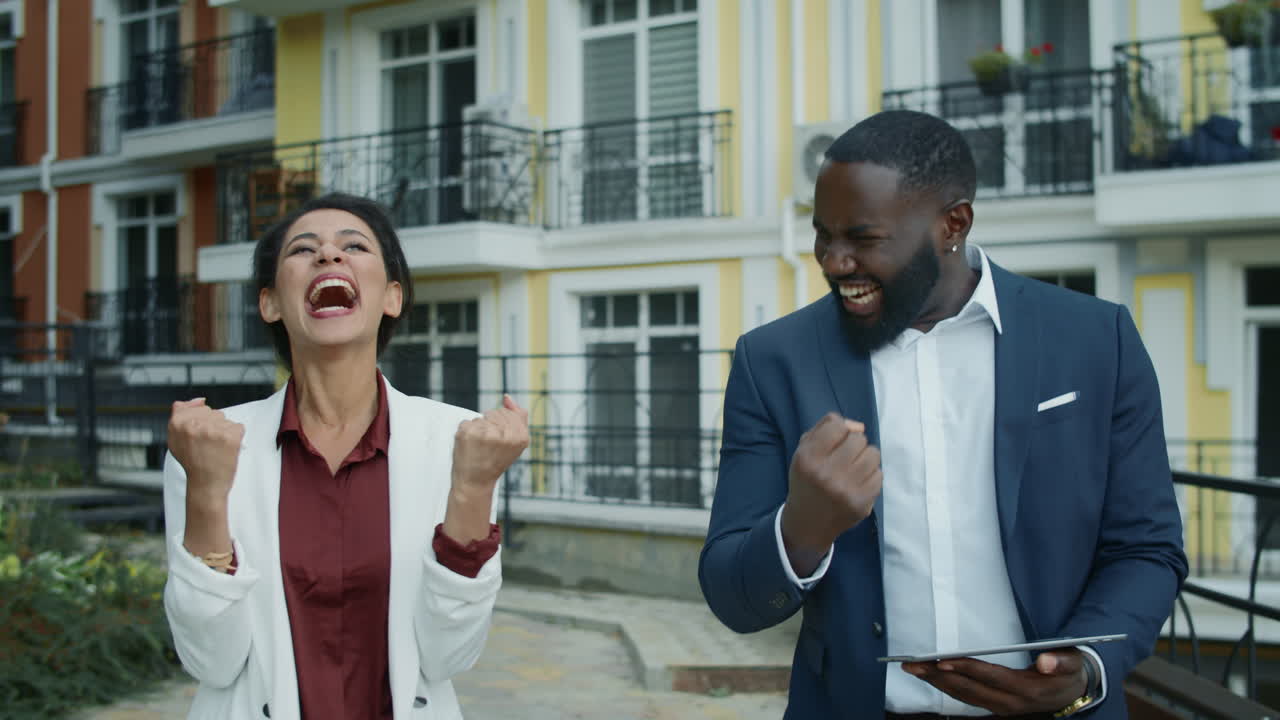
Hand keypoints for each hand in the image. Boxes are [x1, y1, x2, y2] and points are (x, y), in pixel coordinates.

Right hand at [167, 398, 244, 505]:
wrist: (206, 484)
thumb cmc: (192, 462)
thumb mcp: (176, 438)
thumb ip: (181, 415)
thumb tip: (200, 399)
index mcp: (177, 423)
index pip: (198, 406)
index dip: (201, 421)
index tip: (199, 436)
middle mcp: (193, 424)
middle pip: (213, 412)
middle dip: (213, 426)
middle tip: (207, 445)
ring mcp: (213, 430)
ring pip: (225, 420)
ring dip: (224, 431)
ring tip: (216, 448)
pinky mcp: (230, 437)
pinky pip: (238, 427)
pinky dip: (236, 438)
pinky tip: (226, 450)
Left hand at [450, 395, 529, 493]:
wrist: (475, 482)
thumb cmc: (495, 461)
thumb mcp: (515, 442)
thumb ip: (517, 418)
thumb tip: (507, 397)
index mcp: (521, 437)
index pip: (508, 412)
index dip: (501, 425)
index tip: (499, 442)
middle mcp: (505, 435)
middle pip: (494, 412)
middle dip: (489, 425)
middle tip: (489, 446)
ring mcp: (486, 433)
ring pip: (480, 417)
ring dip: (478, 429)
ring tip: (479, 447)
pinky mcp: (468, 433)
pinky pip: (466, 421)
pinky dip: (466, 432)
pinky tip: (469, 447)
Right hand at [780, 413, 880, 572]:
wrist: (809, 522)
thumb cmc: (808, 479)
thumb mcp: (805, 449)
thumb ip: (827, 427)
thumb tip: (859, 426)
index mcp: (807, 458)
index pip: (837, 426)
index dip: (839, 431)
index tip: (834, 442)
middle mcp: (825, 474)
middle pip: (858, 439)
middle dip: (854, 444)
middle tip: (844, 458)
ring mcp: (845, 490)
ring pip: (873, 454)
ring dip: (865, 458)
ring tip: (854, 468)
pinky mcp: (861, 503)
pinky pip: (879, 474)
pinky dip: (871, 476)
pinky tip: (858, 483)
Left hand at [901, 650, 1089, 715]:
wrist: (1071, 693)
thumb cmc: (1068, 672)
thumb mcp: (1072, 664)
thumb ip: (1061, 662)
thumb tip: (1045, 661)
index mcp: (1026, 690)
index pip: (990, 678)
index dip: (966, 669)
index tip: (943, 661)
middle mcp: (1009, 703)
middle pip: (969, 689)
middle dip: (938, 676)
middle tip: (913, 664)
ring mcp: (1000, 707)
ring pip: (963, 696)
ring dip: (936, 682)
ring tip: (913, 669)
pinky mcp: (993, 706)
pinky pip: (965, 698)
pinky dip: (945, 687)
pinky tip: (930, 677)